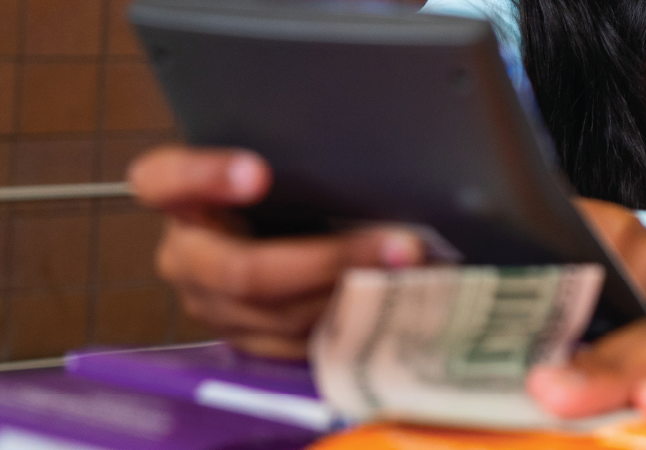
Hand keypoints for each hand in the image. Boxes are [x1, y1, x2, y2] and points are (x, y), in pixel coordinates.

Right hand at [130, 146, 422, 358]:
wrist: (273, 235)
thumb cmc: (282, 192)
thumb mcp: (278, 168)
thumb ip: (295, 160)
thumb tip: (371, 157)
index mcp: (179, 200)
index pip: (162, 180)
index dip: (204, 177)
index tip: (256, 172)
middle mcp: (185, 258)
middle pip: (244, 272)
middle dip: (331, 262)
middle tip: (400, 245)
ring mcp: (213, 307)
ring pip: (280, 315)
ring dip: (351, 294)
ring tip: (409, 272)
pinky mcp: (246, 341)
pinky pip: (297, 343)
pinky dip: (349, 320)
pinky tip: (391, 298)